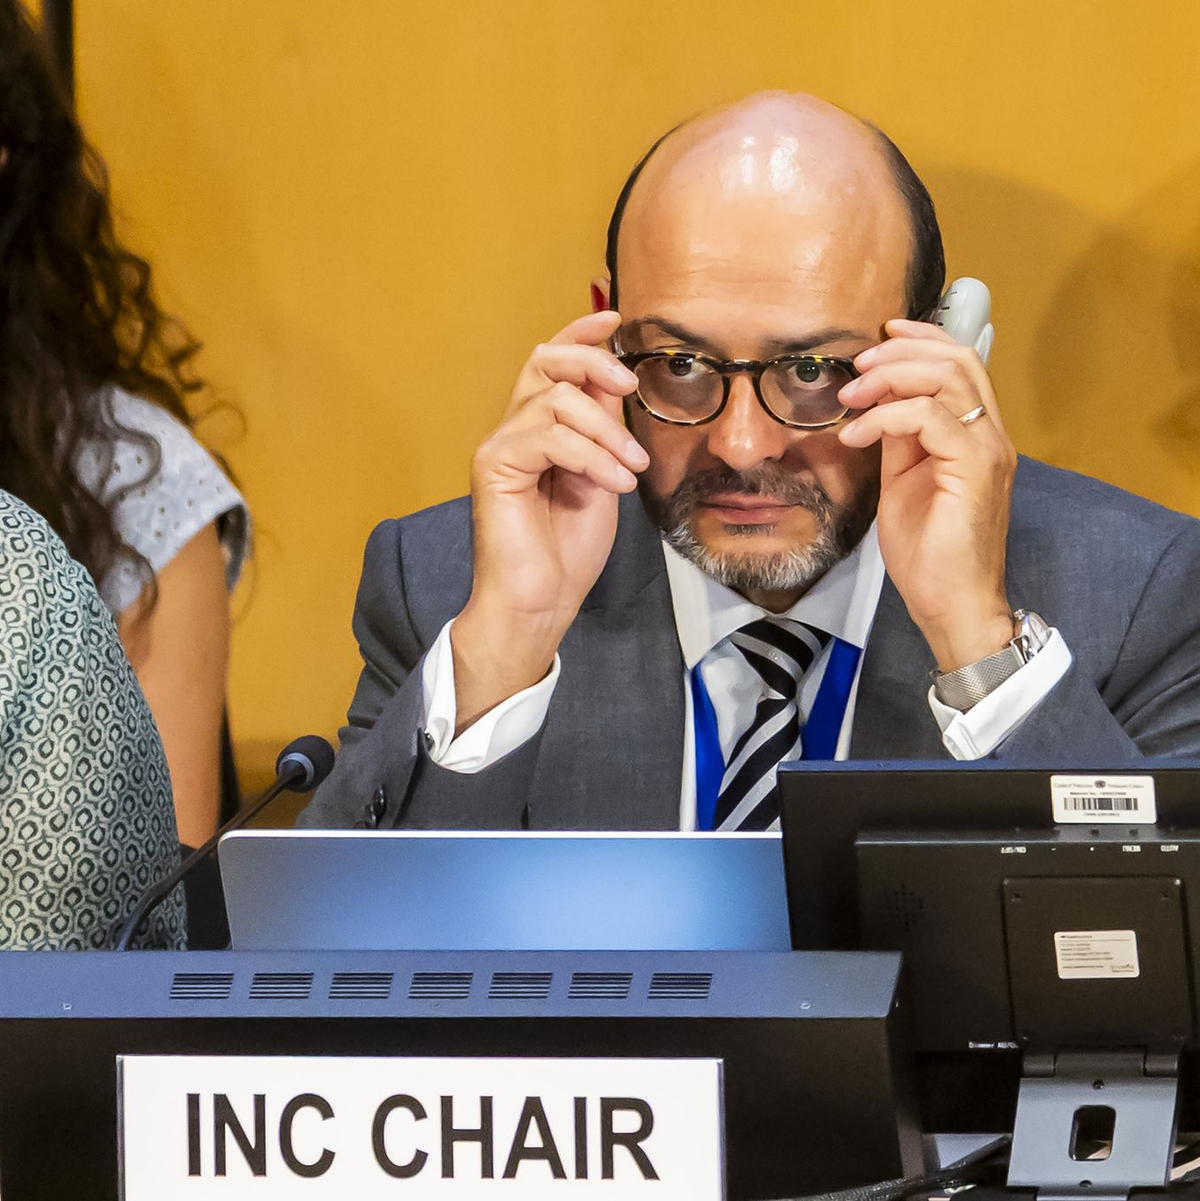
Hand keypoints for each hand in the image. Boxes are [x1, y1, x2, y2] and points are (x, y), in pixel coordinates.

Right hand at [452, 311, 644, 729]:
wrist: (540, 602)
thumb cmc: (568, 551)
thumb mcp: (602, 477)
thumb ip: (603, 431)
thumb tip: (616, 383)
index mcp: (537, 431)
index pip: (550, 363)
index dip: (580, 335)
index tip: (616, 320)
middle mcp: (513, 430)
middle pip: (543, 361)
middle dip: (592, 363)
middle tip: (629, 390)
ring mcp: (499, 446)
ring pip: (554, 400)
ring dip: (606, 432)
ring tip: (628, 470)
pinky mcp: (494, 466)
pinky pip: (548, 436)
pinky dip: (589, 456)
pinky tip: (612, 484)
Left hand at [837, 319, 1017, 671]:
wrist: (951, 604)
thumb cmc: (929, 554)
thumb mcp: (903, 483)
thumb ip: (899, 441)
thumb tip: (877, 406)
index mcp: (975, 436)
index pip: (960, 363)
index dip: (922, 339)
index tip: (881, 335)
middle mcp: (990, 436)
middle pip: (957, 359)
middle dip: (901, 351)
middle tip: (858, 366)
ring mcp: (988, 450)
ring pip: (948, 379)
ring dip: (890, 378)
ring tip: (851, 398)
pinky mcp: (976, 469)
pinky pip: (930, 418)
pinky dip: (886, 417)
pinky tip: (857, 435)